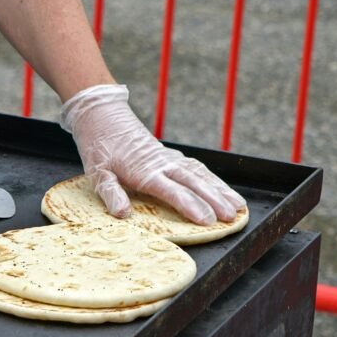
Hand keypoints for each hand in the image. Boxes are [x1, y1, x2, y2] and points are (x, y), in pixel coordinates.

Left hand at [61, 84, 245, 224]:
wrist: (103, 117)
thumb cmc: (99, 148)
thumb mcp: (97, 173)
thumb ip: (111, 193)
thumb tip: (122, 213)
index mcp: (144, 171)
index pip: (172, 190)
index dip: (190, 205)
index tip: (207, 220)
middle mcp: (162, 164)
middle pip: (194, 182)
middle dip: (215, 200)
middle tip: (232, 216)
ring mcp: (169, 158)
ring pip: (201, 174)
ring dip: (221, 190)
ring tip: (239, 206)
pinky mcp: (172, 156)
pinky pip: (197, 168)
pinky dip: (213, 179)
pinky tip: (225, 190)